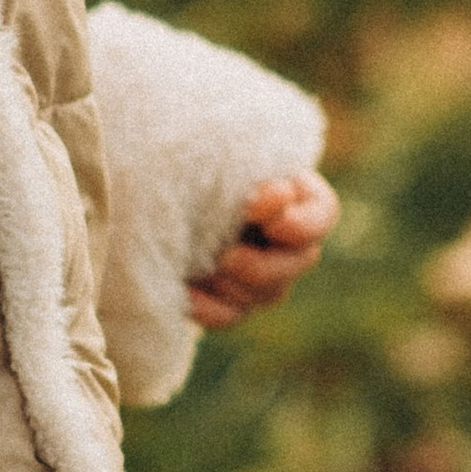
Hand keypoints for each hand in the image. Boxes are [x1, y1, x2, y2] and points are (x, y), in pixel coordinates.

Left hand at [186, 169, 338, 332]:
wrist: (148, 187)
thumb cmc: (189, 158)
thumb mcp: (217, 156)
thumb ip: (249, 174)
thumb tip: (278, 196)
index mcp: (293, 194)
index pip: (322, 213)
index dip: (301, 225)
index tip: (266, 220)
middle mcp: (287, 238)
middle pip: (301, 262)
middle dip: (263, 265)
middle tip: (228, 257)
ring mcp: (262, 273)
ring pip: (268, 294)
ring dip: (232, 283)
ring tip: (200, 265)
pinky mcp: (229, 298)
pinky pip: (228, 315)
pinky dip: (207, 308)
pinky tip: (184, 293)